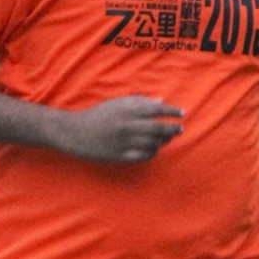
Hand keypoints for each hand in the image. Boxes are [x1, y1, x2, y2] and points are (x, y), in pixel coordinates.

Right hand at [57, 96, 184, 162]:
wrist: (77, 132)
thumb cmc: (99, 115)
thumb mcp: (118, 103)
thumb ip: (140, 101)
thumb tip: (161, 102)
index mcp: (127, 109)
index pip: (157, 110)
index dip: (173, 112)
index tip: (182, 114)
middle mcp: (128, 125)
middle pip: (159, 129)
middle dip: (173, 129)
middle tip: (180, 129)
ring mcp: (125, 142)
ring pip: (153, 144)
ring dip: (163, 142)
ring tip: (166, 139)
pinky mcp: (121, 155)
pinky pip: (143, 156)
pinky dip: (152, 153)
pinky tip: (154, 149)